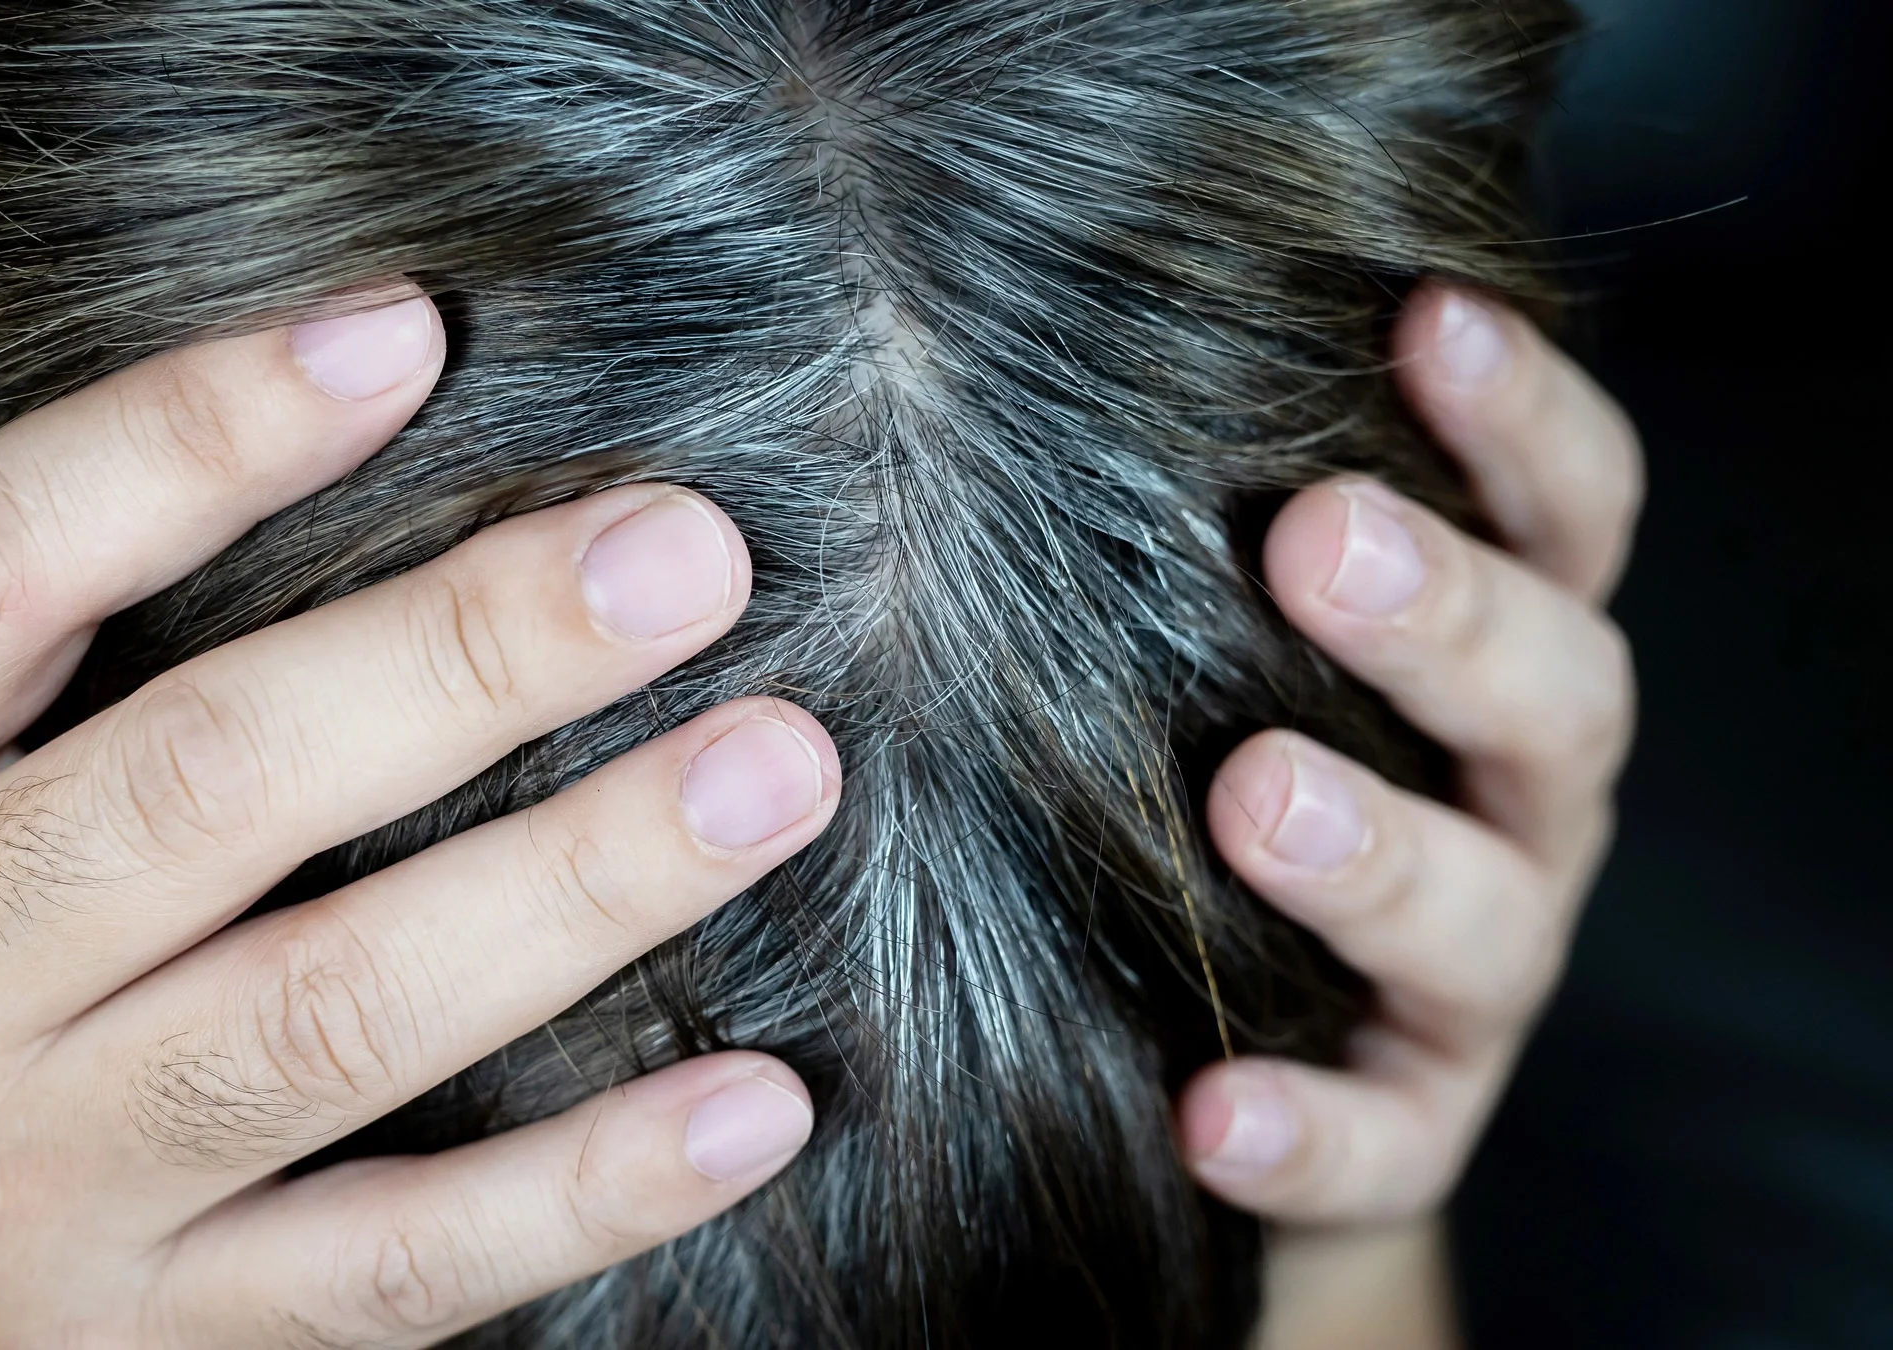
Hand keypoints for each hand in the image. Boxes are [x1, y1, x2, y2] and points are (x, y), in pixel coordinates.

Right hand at [0, 188, 836, 1347]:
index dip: (193, 439)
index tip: (403, 335)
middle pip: (208, 786)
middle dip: (462, 658)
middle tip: (683, 552)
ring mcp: (40, 1185)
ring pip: (333, 1024)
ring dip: (571, 892)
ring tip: (771, 766)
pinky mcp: (151, 1340)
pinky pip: (391, 1271)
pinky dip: (582, 1193)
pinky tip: (754, 1100)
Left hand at [1179, 288, 1643, 1343]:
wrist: (1194, 1057)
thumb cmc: (1183, 782)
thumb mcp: (1209, 644)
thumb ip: (1189, 527)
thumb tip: (996, 347)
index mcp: (1490, 662)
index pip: (1563, 520)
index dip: (1521, 417)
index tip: (1426, 315)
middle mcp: (1513, 804)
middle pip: (1555, 693)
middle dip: (1449, 612)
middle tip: (1320, 539)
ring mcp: (1473, 975)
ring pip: (1485, 915)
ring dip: (1380, 854)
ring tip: (1256, 798)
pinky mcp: (1407, 1128)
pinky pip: (1382, 1141)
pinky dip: (1305, 1126)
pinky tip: (1210, 1111)